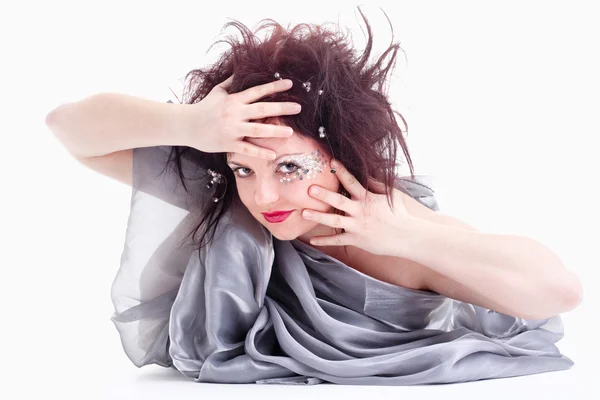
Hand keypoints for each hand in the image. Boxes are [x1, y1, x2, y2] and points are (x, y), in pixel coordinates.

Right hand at [182, 74, 301, 159]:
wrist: (186, 125)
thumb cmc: (204, 108)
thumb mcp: (217, 92)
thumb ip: (231, 82)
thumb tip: (241, 69)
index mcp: (234, 100)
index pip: (258, 91)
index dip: (274, 87)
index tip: (290, 84)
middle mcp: (235, 114)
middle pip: (262, 109)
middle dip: (282, 108)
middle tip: (298, 107)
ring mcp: (232, 129)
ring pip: (257, 130)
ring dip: (275, 131)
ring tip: (290, 132)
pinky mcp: (228, 144)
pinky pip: (247, 149)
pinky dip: (260, 152)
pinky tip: (273, 155)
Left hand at [301, 159, 412, 255]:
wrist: (407, 236)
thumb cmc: (400, 214)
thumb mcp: (391, 195)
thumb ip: (377, 184)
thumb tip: (366, 172)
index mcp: (367, 198)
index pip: (352, 182)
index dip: (341, 171)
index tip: (331, 161)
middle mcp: (360, 211)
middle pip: (338, 201)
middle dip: (324, 195)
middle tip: (310, 189)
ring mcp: (357, 226)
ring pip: (334, 221)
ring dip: (318, 216)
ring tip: (304, 212)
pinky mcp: (356, 240)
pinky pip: (338, 241)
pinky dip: (325, 241)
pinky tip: (312, 240)